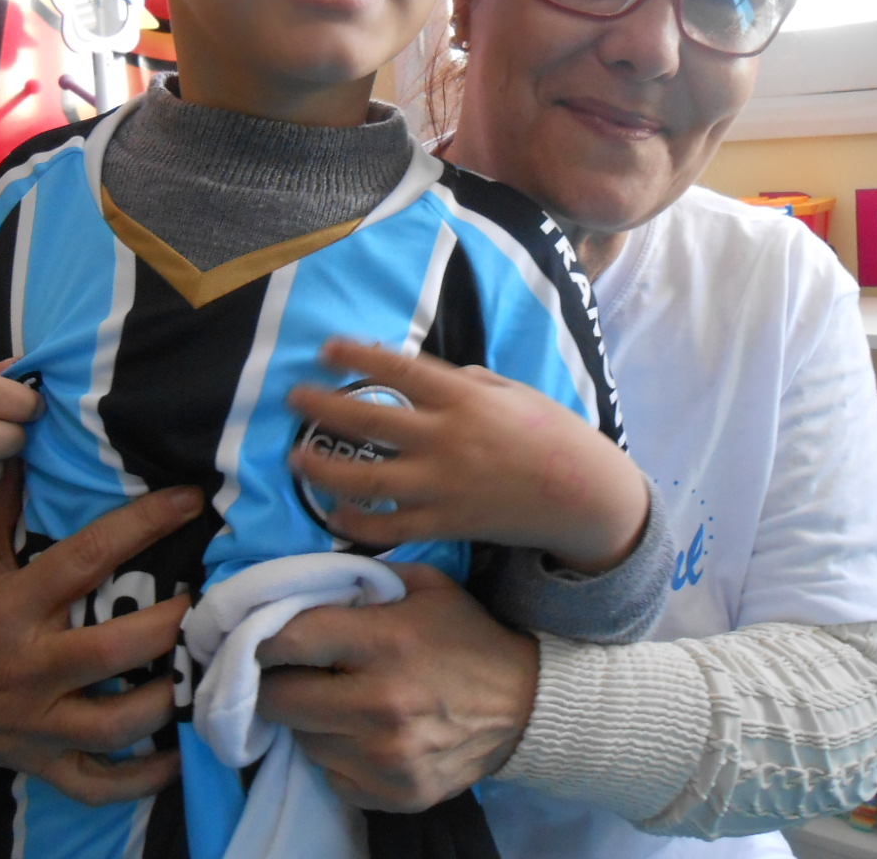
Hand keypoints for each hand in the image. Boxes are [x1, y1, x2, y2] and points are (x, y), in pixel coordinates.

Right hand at [0, 467, 203, 804]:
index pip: (85, 558)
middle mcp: (27, 665)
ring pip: (111, 724)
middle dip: (167, 629)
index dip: (142, 525)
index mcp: (13, 606)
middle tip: (211, 602)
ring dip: (164, 702)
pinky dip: (139, 778)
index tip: (191, 500)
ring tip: (204, 672)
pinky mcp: (37, 760)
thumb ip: (2, 502)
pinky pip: (94, 781)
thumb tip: (27, 440)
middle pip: (109, 652)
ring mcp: (34, 721)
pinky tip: (179, 756)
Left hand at [255, 563, 537, 811]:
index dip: (265, 638)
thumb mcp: (425, 585)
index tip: (263, 638)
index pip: (288, 642)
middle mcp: (380, 706)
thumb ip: (363, 579)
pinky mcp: (392, 795)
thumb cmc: (467, 636)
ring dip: (310, 720)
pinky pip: (331, 776)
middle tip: (293, 672)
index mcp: (386, 644)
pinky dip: (337, 755)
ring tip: (339, 700)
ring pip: (302, 740)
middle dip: (278, 682)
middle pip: (278, 700)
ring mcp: (385, 759)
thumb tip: (300, 587)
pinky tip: (363, 734)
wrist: (526, 707)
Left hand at [288, 339, 648, 571]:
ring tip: (296, 457)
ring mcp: (444, 486)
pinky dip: (356, 523)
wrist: (582, 494)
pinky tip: (332, 513)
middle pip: (369, 421)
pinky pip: (390, 528)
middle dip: (324, 407)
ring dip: (324, 469)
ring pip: (367, 480)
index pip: (397, 370)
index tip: (326, 349)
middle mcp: (447, 440)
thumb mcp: (513, 391)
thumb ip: (467, 381)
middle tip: (294, 398)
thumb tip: (425, 375)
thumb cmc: (552, 434)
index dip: (356, 357)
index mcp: (465, 398)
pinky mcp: (446, 524)